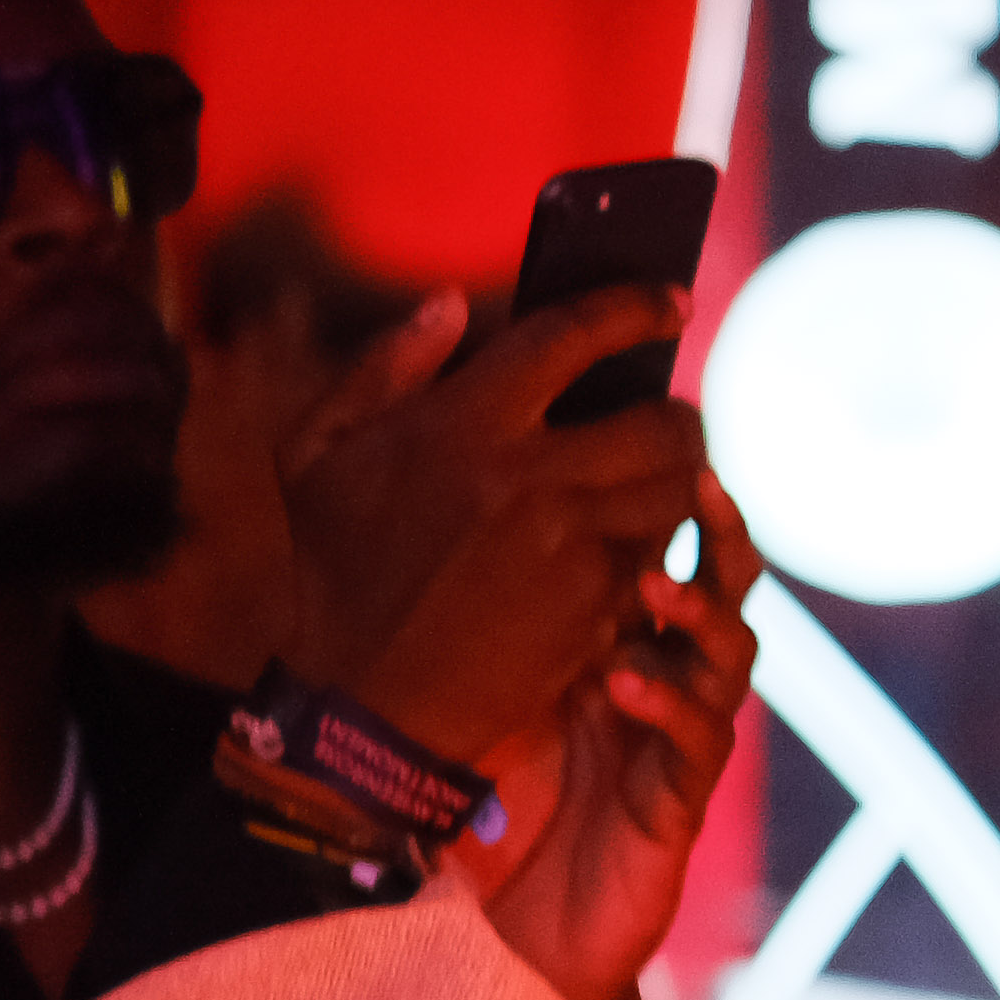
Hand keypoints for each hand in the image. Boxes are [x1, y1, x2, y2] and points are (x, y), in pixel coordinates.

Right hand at [274, 283, 717, 761]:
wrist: (363, 699)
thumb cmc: (332, 567)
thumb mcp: (315, 454)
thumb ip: (384, 368)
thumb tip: (453, 303)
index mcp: (463, 425)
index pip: (573, 337)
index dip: (635, 307)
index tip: (675, 300)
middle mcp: (530, 479)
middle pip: (663, 424)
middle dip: (682, 415)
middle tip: (672, 416)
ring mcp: (572, 549)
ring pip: (678, 492)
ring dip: (684, 477)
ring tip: (662, 474)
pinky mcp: (597, 608)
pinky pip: (660, 557)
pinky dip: (659, 541)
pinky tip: (635, 537)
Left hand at [463, 467, 759, 999]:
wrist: (461, 916)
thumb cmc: (452, 790)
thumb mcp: (447, 669)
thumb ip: (464, 587)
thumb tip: (448, 476)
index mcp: (603, 636)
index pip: (656, 542)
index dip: (667, 485)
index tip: (649, 421)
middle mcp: (651, 675)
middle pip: (719, 585)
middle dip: (718, 533)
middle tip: (700, 482)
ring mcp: (670, 739)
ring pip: (728, 657)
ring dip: (701, 613)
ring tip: (655, 583)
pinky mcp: (673, 804)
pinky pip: (696, 741)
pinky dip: (669, 704)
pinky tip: (625, 680)